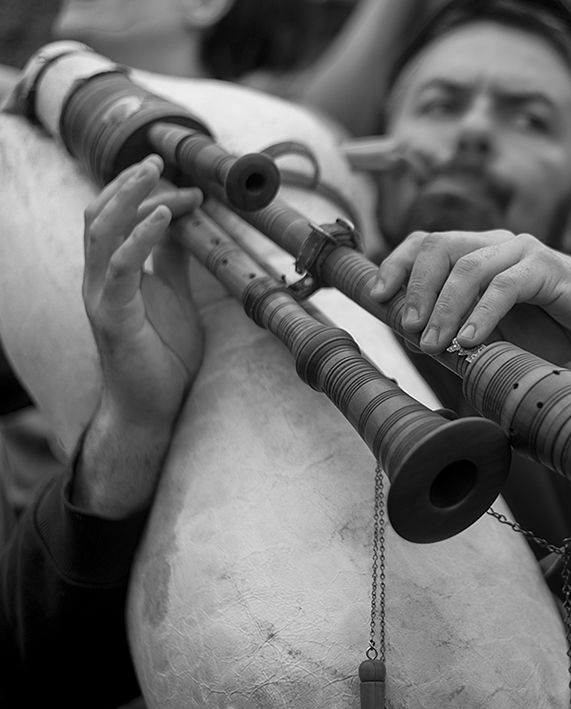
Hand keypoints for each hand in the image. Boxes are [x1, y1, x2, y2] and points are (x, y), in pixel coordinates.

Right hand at [82, 155, 203, 425]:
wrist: (153, 406)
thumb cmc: (162, 355)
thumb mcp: (175, 297)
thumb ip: (173, 263)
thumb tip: (186, 227)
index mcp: (113, 273)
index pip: (118, 218)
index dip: (147, 195)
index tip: (190, 187)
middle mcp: (99, 279)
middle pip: (101, 215)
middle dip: (128, 183)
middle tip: (158, 159)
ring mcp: (101, 295)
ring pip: (100, 231)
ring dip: (129, 197)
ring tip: (156, 173)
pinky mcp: (111, 315)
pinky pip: (120, 267)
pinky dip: (140, 237)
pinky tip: (164, 217)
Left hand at [370, 229, 570, 399]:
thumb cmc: (549, 329)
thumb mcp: (494, 328)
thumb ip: (459, 326)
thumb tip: (413, 337)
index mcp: (480, 252)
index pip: (427, 242)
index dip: (397, 263)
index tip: (376, 295)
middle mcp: (498, 244)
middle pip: (441, 246)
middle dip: (416, 287)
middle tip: (408, 326)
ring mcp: (524, 252)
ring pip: (469, 266)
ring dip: (444, 307)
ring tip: (434, 343)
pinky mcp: (548, 269)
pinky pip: (506, 286)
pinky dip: (482, 314)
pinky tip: (469, 340)